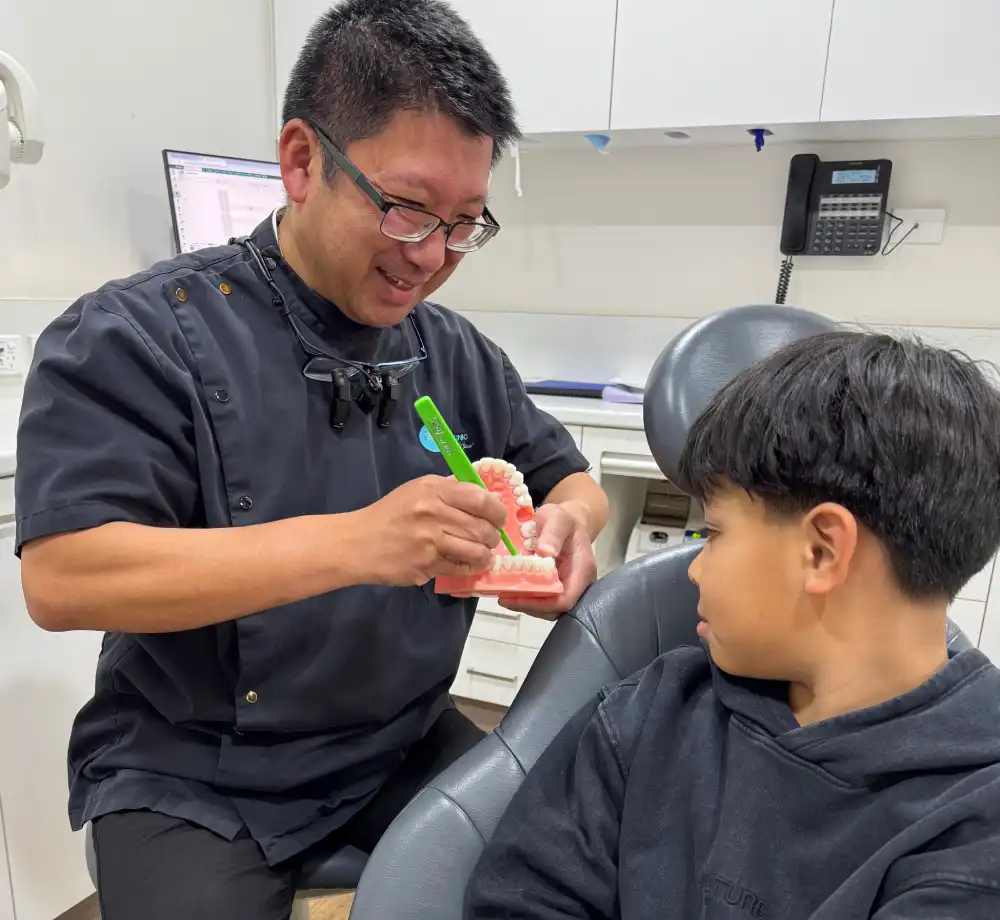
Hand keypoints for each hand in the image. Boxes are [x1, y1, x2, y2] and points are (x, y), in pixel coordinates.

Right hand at [354, 476, 508, 585]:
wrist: (359, 543)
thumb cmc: (391, 514)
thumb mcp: (417, 489)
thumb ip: (449, 489)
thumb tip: (484, 495)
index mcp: (433, 491)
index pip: (480, 499)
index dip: (498, 511)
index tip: (499, 517)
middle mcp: (434, 514)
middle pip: (482, 528)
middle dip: (493, 536)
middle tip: (491, 538)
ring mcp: (431, 542)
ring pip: (476, 551)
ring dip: (485, 554)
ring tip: (483, 553)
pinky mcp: (427, 565)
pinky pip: (461, 568)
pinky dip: (470, 567)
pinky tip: (468, 563)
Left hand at [499, 502, 597, 618]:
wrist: (565, 522)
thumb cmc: (563, 519)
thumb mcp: (558, 518)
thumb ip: (553, 533)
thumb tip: (545, 552)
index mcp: (583, 569)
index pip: (566, 599)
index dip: (541, 603)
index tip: (516, 596)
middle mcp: (578, 584)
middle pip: (556, 608)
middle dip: (529, 605)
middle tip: (504, 597)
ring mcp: (567, 588)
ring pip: (548, 608)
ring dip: (526, 604)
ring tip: (504, 595)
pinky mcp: (556, 588)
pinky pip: (543, 600)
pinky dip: (526, 598)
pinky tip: (510, 589)